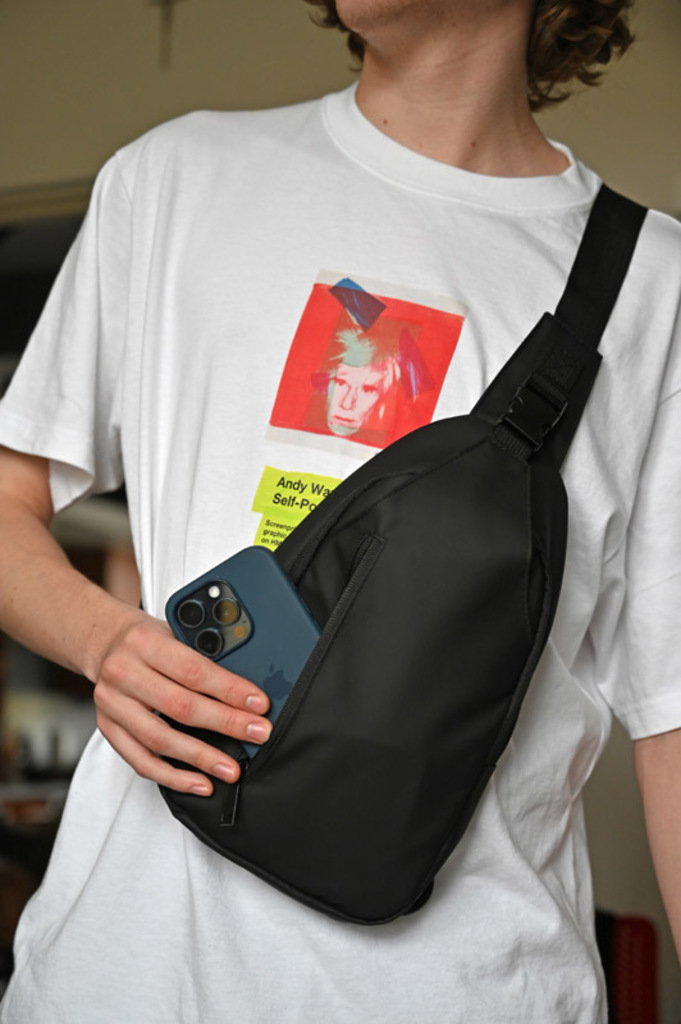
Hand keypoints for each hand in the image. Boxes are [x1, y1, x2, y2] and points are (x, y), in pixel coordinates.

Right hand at [92, 610, 270, 794]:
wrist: (104, 643)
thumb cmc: (148, 639)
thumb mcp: (174, 630)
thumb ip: (203, 653)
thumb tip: (245, 688)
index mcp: (145, 642)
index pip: (193, 670)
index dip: (230, 690)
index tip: (259, 705)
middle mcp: (123, 672)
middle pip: (180, 706)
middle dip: (226, 723)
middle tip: (258, 734)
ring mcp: (112, 704)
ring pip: (160, 739)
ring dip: (201, 758)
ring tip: (231, 769)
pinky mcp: (108, 728)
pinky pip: (141, 761)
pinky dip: (173, 776)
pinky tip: (200, 783)